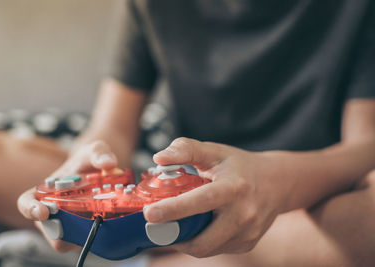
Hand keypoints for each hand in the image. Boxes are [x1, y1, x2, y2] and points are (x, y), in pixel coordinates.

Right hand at [17, 140, 117, 251]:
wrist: (100, 172)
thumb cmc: (89, 161)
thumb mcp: (94, 150)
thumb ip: (100, 153)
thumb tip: (109, 164)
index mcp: (45, 191)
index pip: (26, 203)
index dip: (30, 209)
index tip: (44, 212)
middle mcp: (52, 211)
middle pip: (52, 230)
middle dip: (70, 226)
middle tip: (90, 216)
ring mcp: (67, 224)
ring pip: (70, 240)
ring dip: (86, 231)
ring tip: (103, 215)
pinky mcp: (82, 233)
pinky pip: (86, 240)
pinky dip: (97, 233)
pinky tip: (110, 221)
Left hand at [143, 137, 287, 257]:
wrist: (277, 183)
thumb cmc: (240, 166)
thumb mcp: (216, 151)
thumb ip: (187, 150)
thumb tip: (158, 158)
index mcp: (234, 187)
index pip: (200, 202)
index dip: (173, 210)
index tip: (148, 214)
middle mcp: (244, 214)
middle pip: (201, 240)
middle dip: (173, 237)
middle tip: (153, 226)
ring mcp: (247, 233)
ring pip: (206, 249)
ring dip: (184, 241)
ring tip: (171, 226)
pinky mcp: (247, 244)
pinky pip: (216, 249)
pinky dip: (199, 241)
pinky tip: (194, 227)